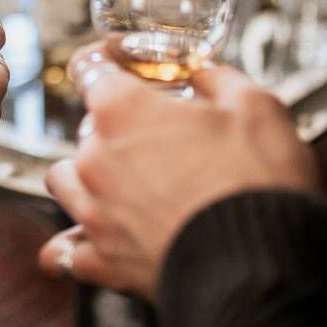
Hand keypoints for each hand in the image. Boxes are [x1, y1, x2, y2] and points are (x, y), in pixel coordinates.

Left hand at [37, 42, 317, 296]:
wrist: (263, 267)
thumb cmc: (258, 183)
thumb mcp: (255, 106)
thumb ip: (218, 80)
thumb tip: (204, 77)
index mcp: (123, 110)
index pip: (90, 67)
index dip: (104, 60)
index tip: (115, 61)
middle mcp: (96, 157)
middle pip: (87, 128)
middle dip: (119, 129)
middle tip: (160, 139)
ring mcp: (93, 211)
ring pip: (64, 181)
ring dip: (85, 178)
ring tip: (118, 184)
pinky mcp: (102, 262)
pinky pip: (65, 253)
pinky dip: (75, 246)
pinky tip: (90, 241)